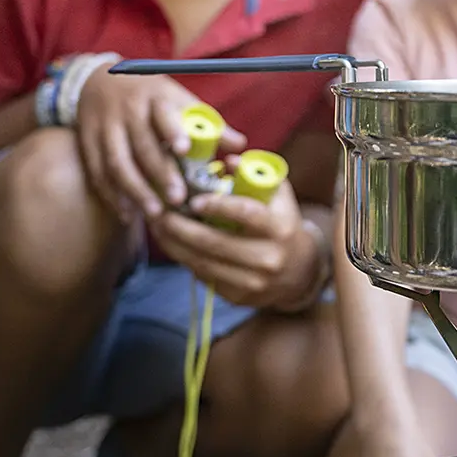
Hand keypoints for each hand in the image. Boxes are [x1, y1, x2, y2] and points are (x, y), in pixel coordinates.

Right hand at [73, 69, 245, 222]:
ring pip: (117, 163)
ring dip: (135, 190)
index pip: (164, 113)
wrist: (99, 80)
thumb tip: (240, 144)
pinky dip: (112, 196)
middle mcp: (128, 112)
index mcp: (155, 98)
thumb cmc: (151, 96)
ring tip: (155, 213)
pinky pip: (97, 172)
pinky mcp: (88, 143)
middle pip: (142, 145)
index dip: (173, 131)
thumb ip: (206, 121)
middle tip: (178, 198)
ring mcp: (105, 128)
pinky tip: (128, 214)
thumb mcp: (178, 98)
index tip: (185, 150)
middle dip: (160, 174)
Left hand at [149, 184, 319, 309]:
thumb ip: (256, 173)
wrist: (299, 272)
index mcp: (280, 228)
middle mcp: (268, 258)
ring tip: (157, 226)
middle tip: (161, 211)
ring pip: (203, 263)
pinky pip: (203, 277)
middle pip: (216, 243)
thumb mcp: (279, 195)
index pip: (247, 215)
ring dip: (174, 244)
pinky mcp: (237, 296)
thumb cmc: (282, 224)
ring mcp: (253, 282)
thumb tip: (227, 160)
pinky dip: (184, 259)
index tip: (194, 199)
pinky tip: (171, 244)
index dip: (219, 206)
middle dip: (182, 227)